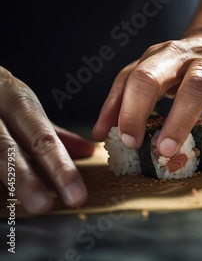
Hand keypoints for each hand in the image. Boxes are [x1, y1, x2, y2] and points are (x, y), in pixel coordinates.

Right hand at [0, 67, 93, 213]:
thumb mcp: (23, 104)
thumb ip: (52, 132)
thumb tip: (87, 151)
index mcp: (14, 99)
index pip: (42, 138)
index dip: (60, 168)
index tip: (76, 194)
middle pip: (6, 151)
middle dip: (26, 182)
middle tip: (45, 206)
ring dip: (3, 188)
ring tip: (19, 207)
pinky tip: (1, 201)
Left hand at [92, 33, 201, 157]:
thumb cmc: (188, 67)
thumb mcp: (157, 73)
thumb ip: (128, 97)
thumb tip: (102, 134)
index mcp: (158, 56)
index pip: (132, 77)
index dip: (122, 108)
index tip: (122, 140)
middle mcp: (182, 56)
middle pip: (153, 77)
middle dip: (138, 111)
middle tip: (135, 145)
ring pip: (196, 87)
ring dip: (178, 121)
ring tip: (168, 150)